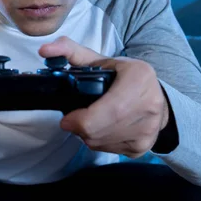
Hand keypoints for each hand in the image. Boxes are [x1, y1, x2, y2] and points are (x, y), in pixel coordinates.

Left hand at [38, 36, 169, 158]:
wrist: (156, 98)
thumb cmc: (123, 77)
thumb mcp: (99, 60)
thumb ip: (70, 51)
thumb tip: (45, 50)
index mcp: (140, 78)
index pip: (110, 110)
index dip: (82, 119)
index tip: (66, 117)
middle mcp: (150, 106)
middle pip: (101, 130)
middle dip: (79, 128)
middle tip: (72, 119)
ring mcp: (148, 130)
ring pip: (101, 143)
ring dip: (87, 135)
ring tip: (90, 119)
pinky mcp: (142, 147)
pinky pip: (109, 150)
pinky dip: (99, 141)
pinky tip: (102, 128)